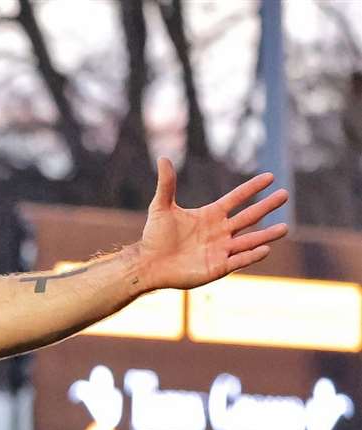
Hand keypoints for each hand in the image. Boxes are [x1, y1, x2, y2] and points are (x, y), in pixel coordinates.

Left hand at [136, 158, 288, 291]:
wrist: (148, 265)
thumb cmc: (154, 237)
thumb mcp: (161, 207)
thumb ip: (167, 184)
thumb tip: (163, 158)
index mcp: (210, 216)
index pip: (236, 199)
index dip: (252, 188)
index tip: (270, 177)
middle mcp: (220, 231)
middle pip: (249, 217)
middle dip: (266, 206)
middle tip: (285, 195)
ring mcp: (220, 250)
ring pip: (249, 241)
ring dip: (266, 235)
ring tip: (285, 228)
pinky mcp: (217, 268)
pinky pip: (238, 261)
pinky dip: (251, 256)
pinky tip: (265, 249)